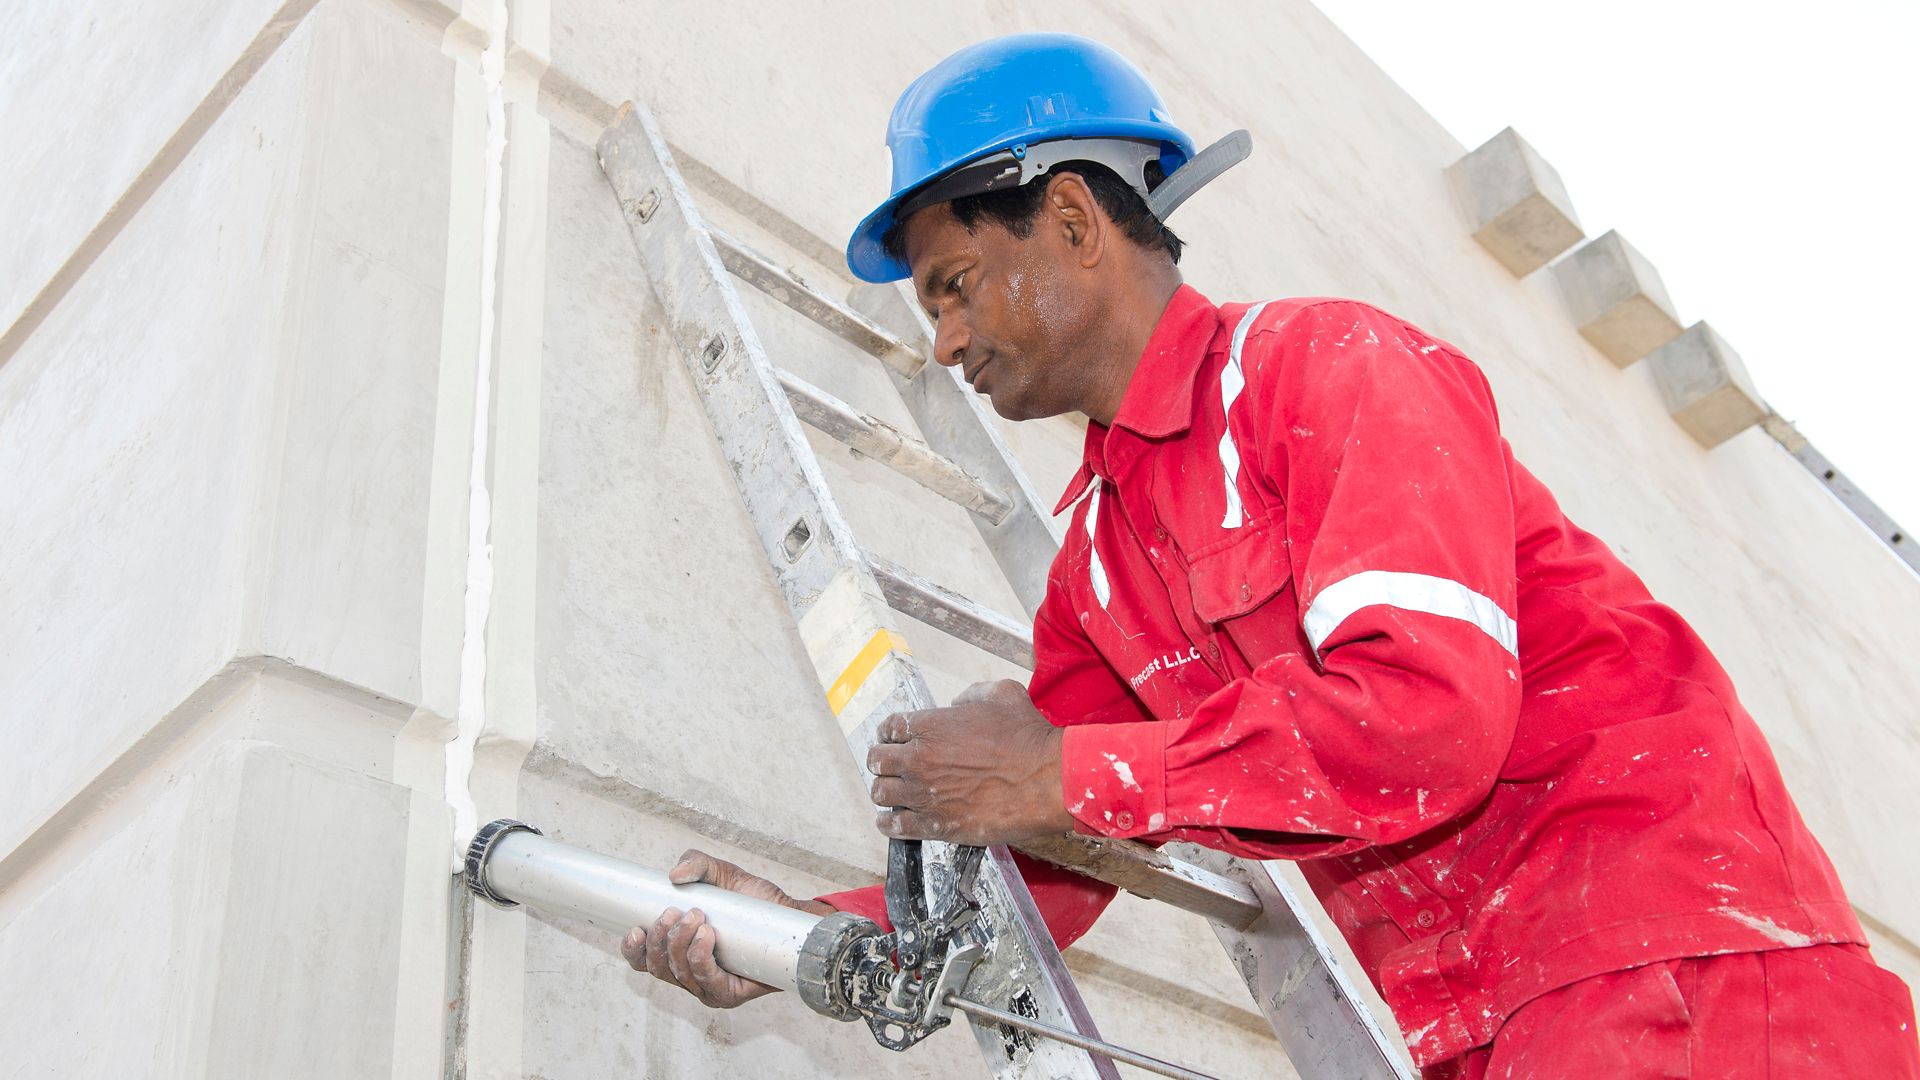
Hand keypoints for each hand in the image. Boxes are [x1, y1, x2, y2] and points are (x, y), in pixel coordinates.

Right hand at [620, 849, 832, 1008]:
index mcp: (676, 951)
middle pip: (656, 967)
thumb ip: (696, 864)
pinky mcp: (729, 995)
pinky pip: (707, 983)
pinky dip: (699, 959)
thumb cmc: (752, 901)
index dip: (632, 949)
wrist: (789, 916)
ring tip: (697, 916)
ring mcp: (707, 988)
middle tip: (675, 911)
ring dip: (679, 943)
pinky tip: (706, 937)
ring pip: (678, 974)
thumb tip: (674, 875)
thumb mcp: (721, 874)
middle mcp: (687, 974)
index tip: (636, 928)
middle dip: (660, 938)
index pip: (642, 960)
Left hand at [866, 679, 1075, 845]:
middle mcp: (920, 759)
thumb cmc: (1028, 738)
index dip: (888, 732)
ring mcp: (925, 794)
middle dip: (883, 761)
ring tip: (893, 792)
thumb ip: (971, 694)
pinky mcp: (937, 825)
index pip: (889, 727)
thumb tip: (958, 705)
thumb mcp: (1002, 694)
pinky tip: (892, 820)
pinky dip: (888, 823)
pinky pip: (895, 826)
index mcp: (931, 726)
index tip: (891, 738)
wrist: (1047, 780)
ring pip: (881, 793)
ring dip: (885, 791)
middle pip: (878, 761)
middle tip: (891, 765)